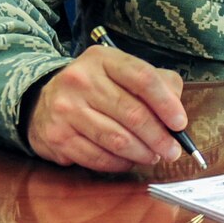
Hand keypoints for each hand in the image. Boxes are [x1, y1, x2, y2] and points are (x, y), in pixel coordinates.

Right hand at [25, 45, 191, 171]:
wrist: (43, 103)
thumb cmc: (95, 90)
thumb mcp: (122, 74)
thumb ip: (157, 85)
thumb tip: (177, 115)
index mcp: (102, 59)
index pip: (142, 78)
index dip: (166, 103)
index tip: (180, 123)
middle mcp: (80, 80)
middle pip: (132, 113)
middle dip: (159, 137)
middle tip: (172, 151)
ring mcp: (66, 108)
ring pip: (117, 140)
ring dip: (142, 153)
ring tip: (153, 156)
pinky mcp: (58, 136)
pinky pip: (98, 158)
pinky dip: (120, 164)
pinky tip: (127, 160)